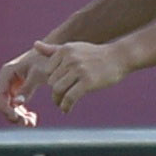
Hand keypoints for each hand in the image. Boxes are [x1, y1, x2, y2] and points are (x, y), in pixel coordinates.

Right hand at [0, 45, 52, 124]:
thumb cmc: (47, 59)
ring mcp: (11, 85)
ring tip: (32, 123)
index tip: (16, 118)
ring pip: (9, 106)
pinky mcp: (19, 89)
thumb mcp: (38, 73)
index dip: (6, 108)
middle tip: (27, 123)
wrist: (55, 53)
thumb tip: (17, 104)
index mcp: (6, 73)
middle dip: (13, 114)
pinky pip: (16, 105)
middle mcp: (6, 79)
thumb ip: (27, 87)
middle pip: (3, 102)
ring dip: (18, 116)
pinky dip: (23, 113)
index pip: (0, 95)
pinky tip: (33, 119)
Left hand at [14, 40, 130, 115]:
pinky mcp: (88, 81)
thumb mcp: (74, 49)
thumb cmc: (96, 54)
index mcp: (65, 50)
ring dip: (58, 101)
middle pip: (52, 82)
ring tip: (62, 104)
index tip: (60, 85)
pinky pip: (70, 97)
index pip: (48, 71)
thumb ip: (53, 50)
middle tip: (60, 98)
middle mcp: (70, 58)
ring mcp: (79, 70)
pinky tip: (66, 110)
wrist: (120, 57)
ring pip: (58, 90)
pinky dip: (66, 106)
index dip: (54, 80)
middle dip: (56, 91)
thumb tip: (35, 45)